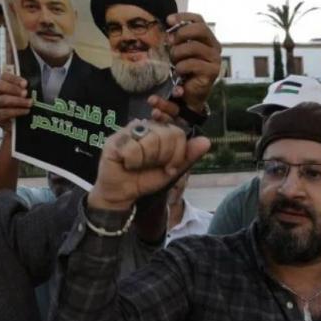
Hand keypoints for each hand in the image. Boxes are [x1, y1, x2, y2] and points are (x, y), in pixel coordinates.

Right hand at [0, 72, 31, 133]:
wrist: (20, 124)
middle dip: (13, 89)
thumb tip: (36, 85)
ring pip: (2, 100)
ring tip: (30, 103)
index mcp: (3, 83)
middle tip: (26, 93)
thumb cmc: (24, 105)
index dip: (14, 79)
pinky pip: (3, 113)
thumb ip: (29, 88)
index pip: (4, 76)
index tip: (26, 84)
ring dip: (18, 101)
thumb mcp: (27, 95)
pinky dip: (16, 111)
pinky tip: (26, 111)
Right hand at [88, 119, 209, 210]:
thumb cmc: (145, 179)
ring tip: (137, 165)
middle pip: (165, 135)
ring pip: (149, 140)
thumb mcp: (171, 170)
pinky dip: (132, 162)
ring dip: (146, 161)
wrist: (122, 194)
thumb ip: (188, 155)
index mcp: (159, 131)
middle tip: (152, 166)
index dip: (176, 154)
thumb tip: (207, 141)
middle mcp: (144, 126)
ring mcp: (128, 131)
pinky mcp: (114, 141)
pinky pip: (132, 148)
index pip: (177, 133)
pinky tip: (126, 164)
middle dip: (162, 158)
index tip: (169, 167)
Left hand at [165, 12, 220, 112]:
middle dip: (181, 34)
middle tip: (170, 42)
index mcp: (206, 38)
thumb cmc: (184, 70)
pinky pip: (191, 63)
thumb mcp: (179, 51)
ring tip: (174, 62)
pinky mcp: (212, 71)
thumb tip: (169, 29)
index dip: (183, 17)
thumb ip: (177, 39)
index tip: (168, 20)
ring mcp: (215, 59)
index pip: (198, 20)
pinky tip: (179, 72)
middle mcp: (214, 46)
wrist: (189, 93)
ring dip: (177, 54)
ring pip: (193, 47)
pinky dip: (180, 67)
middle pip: (200, 29)